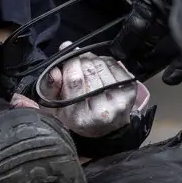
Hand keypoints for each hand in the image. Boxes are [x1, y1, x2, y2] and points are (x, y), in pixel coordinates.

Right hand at [20, 44, 150, 137]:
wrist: (105, 130)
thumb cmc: (76, 117)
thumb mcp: (55, 108)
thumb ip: (49, 89)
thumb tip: (54, 70)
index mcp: (80, 117)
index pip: (75, 80)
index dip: (69, 61)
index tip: (65, 52)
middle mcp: (102, 110)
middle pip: (90, 69)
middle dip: (80, 59)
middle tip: (76, 60)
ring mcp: (120, 100)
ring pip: (102, 64)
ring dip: (92, 60)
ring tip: (87, 67)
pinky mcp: (131, 90)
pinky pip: (114, 64)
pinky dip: (105, 61)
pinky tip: (100, 70)